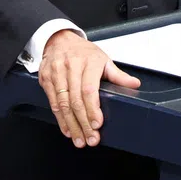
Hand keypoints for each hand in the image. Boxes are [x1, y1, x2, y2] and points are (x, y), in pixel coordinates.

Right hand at [38, 29, 139, 148]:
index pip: (89, 89)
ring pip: (63, 103)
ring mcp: (56, 72)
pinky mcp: (46, 79)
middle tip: (91, 138)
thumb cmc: (83, 52)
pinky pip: (52, 102)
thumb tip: (134, 84)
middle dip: (83, 122)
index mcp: (89, 61)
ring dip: (71, 124)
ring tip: (80, 139)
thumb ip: (118, 75)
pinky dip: (60, 119)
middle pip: (76, 99)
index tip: (97, 124)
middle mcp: (71, 66)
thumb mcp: (103, 59)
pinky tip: (67, 129)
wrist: (59, 40)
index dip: (92, 109)